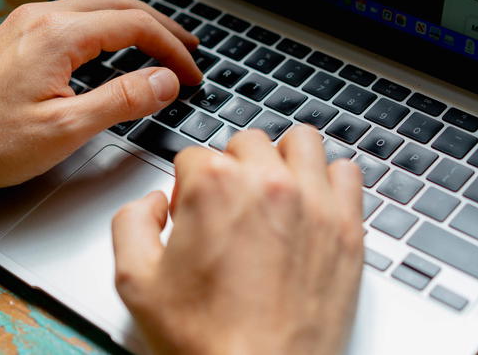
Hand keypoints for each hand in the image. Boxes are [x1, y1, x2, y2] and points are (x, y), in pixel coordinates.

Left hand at [0, 0, 201, 189]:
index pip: (134, 26)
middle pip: (118, 6)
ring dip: (132, 21)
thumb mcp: (66, 129)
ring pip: (94, 6)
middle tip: (189, 47)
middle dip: (160, 25)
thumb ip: (122, 100)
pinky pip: (72, 15)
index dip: (171, 49)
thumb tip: (164, 81)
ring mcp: (25, 23)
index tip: (190, 74)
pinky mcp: (16, 35)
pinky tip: (111, 43)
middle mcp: (41, 17)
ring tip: (159, 40)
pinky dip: (105, 25)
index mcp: (57, 35)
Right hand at [112, 126, 363, 354]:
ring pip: (301, 142)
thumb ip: (130, 222)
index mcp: (213, 186)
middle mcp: (267, 183)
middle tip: (227, 207)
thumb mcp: (134, 281)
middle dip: (231, 168)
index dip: (186, 187)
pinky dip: (328, 180)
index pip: (193, 155)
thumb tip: (150, 203)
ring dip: (281, 160)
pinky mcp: (346, 227)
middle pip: (246, 142)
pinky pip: (346, 173)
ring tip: (271, 193)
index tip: (191, 212)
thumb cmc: (208, 341)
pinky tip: (310, 204)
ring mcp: (313, 202)